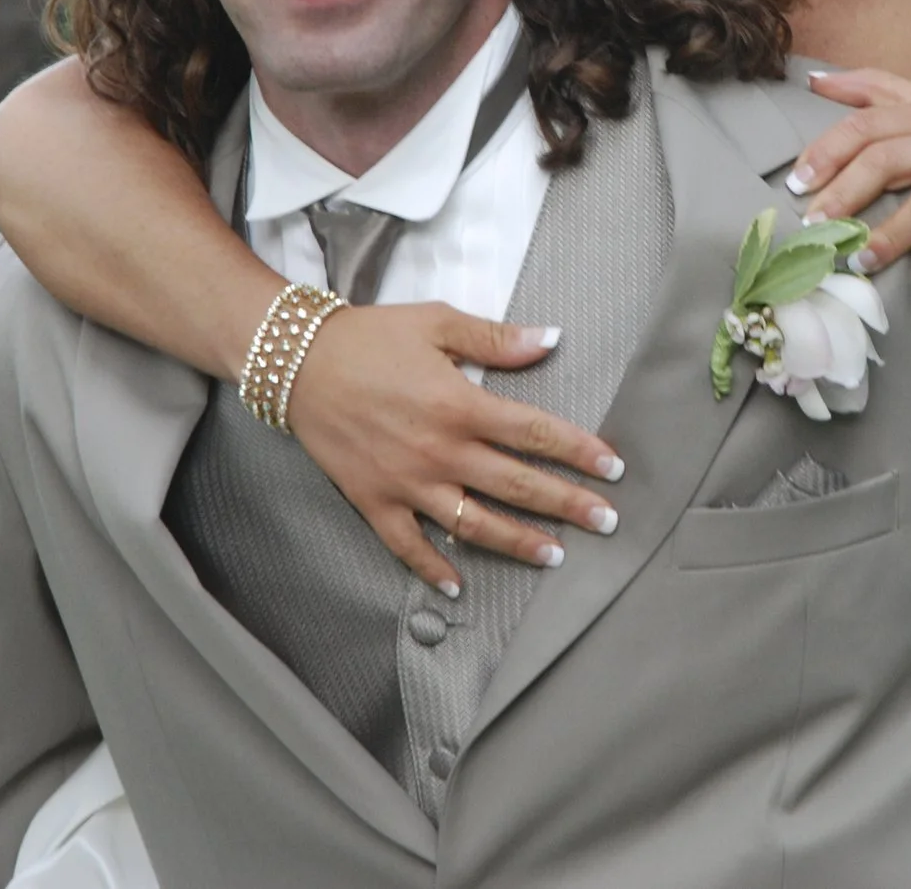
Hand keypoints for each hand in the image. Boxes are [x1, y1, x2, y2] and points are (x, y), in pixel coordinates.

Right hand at [285, 302, 627, 596]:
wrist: (296, 361)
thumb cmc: (370, 337)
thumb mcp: (436, 322)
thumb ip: (496, 338)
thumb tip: (550, 339)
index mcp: (460, 405)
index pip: (534, 433)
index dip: (579, 451)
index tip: (613, 468)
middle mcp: (440, 451)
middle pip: (517, 485)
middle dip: (568, 505)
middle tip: (607, 522)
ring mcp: (407, 483)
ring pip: (473, 523)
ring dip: (517, 543)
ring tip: (555, 556)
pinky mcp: (374, 501)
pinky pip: (408, 545)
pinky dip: (433, 568)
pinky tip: (457, 588)